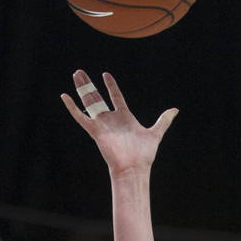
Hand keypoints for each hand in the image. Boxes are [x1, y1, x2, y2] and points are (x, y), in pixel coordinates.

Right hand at [61, 70, 177, 178]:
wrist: (134, 167)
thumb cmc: (144, 154)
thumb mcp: (156, 133)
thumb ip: (164, 121)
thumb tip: (175, 110)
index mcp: (124, 117)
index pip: (116, 97)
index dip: (111, 86)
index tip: (106, 75)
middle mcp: (111, 119)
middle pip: (98, 97)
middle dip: (89, 84)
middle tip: (80, 72)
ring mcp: (102, 124)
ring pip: (89, 102)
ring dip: (82, 88)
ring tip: (76, 75)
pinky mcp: (95, 131)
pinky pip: (81, 117)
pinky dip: (73, 107)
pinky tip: (65, 96)